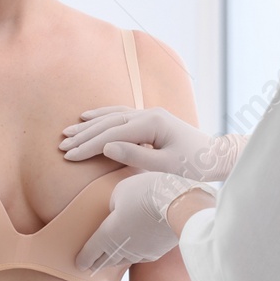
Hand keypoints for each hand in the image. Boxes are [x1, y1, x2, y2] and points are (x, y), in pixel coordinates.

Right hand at [60, 105, 246, 181]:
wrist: (217, 157)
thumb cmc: (195, 165)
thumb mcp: (166, 166)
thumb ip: (136, 156)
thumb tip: (106, 147)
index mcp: (153, 123)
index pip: (113, 134)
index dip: (89, 145)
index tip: (69, 155)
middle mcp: (149, 114)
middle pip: (109, 122)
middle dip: (84, 135)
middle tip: (62, 146)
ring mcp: (150, 114)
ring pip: (112, 116)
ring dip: (89, 124)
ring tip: (68, 132)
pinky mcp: (151, 120)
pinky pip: (121, 114)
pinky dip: (103, 116)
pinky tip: (89, 117)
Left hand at [74, 171, 210, 274]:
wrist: (180, 205)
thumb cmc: (146, 193)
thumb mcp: (120, 191)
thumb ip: (113, 204)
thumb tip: (118, 211)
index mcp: (108, 235)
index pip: (92, 251)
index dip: (84, 258)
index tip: (79, 264)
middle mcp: (123, 248)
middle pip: (107, 260)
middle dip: (98, 263)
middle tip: (91, 267)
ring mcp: (141, 252)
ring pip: (124, 259)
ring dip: (116, 260)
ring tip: (111, 261)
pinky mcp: (158, 251)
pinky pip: (141, 255)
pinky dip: (135, 255)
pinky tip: (135, 253)